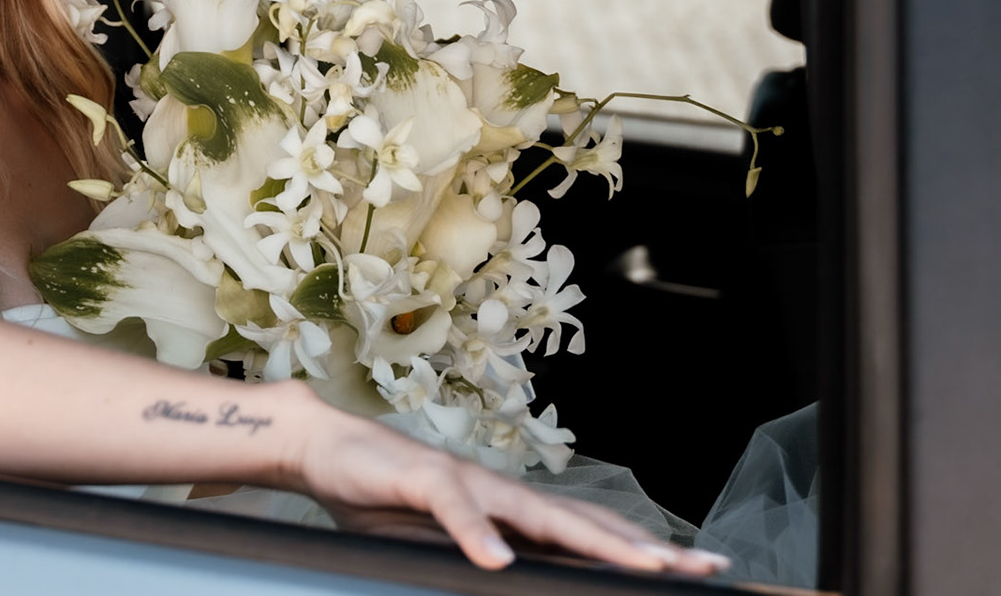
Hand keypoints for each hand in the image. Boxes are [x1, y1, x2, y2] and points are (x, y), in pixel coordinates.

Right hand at [290, 411, 729, 575]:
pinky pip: (456, 508)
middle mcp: (499, 490)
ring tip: (639, 564)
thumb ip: (483, 555)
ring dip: (592, 539)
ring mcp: (465, 481)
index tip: (694, 569)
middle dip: (644, 547)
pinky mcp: (422, 479)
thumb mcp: (440, 540)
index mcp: (508, 510)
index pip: (586, 533)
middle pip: (583, 522)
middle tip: (701, 567)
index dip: (639, 550)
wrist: (324, 446)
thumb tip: (518, 578)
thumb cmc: (382, 495)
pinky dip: (479, 534)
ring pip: (538, 513)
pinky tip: (498, 559)